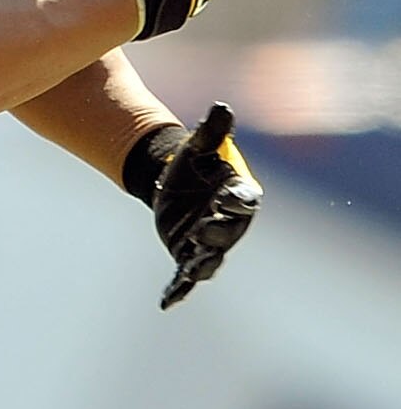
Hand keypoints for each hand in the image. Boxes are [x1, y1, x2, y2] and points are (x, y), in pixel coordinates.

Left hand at [154, 103, 261, 308]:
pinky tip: (166, 301)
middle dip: (215, 232)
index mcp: (237, 196)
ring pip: (209, 258)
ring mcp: (208, 242)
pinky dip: (178, 289)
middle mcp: (228, 223)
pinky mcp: (188, 253)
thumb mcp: (201, 143)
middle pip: (225, 231)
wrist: (177, 180)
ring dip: (201, 264)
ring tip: (190, 270)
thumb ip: (213, 130)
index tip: (226, 198)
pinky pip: (185, 276)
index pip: (242, 199)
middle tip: (201, 230)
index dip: (236, 200)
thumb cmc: (196, 162)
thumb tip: (222, 107)